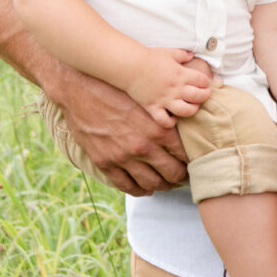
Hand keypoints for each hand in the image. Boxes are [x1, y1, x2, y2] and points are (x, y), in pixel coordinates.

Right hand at [53, 64, 193, 195]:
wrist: (82, 88)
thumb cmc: (119, 86)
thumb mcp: (150, 94)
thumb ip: (170, 107)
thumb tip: (191, 107)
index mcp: (158, 129)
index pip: (185, 154)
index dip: (193, 160)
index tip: (194, 161)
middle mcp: (143, 147)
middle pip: (172, 173)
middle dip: (180, 177)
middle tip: (183, 176)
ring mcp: (123, 157)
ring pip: (151, 183)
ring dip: (162, 186)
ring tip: (167, 183)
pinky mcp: (105, 163)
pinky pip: (127, 186)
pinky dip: (139, 190)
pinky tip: (145, 187)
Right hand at [126, 48, 212, 127]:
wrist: (130, 66)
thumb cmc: (150, 57)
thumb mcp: (169, 53)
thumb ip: (182, 55)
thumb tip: (191, 55)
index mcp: (181, 74)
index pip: (202, 80)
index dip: (206, 82)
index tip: (205, 83)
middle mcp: (175, 88)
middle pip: (198, 96)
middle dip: (205, 96)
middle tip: (204, 95)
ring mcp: (165, 99)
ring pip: (185, 111)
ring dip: (192, 110)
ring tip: (192, 106)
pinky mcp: (153, 107)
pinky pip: (165, 121)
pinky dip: (171, 122)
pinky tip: (173, 117)